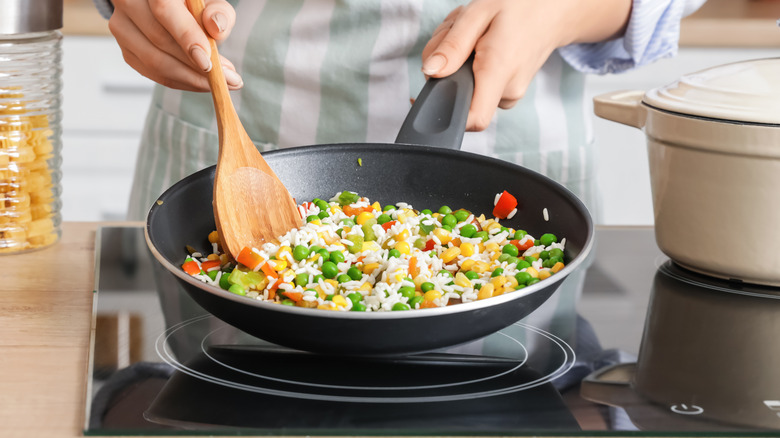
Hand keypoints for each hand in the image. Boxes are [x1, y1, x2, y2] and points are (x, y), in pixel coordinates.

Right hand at [109, 0, 242, 90]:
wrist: (171, 9)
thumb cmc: (194, 5)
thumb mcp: (211, 2)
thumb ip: (219, 12)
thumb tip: (216, 27)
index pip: (164, 9)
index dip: (186, 37)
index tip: (208, 61)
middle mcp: (129, 2)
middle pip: (159, 39)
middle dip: (195, 66)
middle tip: (227, 78)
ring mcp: (122, 26)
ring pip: (153, 60)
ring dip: (189, 78)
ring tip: (217, 81)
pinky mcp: (125, 49)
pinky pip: (151, 72)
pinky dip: (179, 81)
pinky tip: (198, 81)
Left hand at [422, 0, 630, 130]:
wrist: (554, 9)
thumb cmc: (520, 6)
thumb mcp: (479, 13)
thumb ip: (453, 45)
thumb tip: (430, 72)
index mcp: (499, 73)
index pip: (473, 119)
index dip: (446, 113)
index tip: (432, 91)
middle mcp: (508, 91)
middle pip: (458, 97)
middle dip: (445, 68)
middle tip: (456, 35)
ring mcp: (510, 94)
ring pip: (466, 89)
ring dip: (456, 62)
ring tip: (472, 34)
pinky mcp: (508, 91)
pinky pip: (478, 85)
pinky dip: (469, 65)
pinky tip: (479, 44)